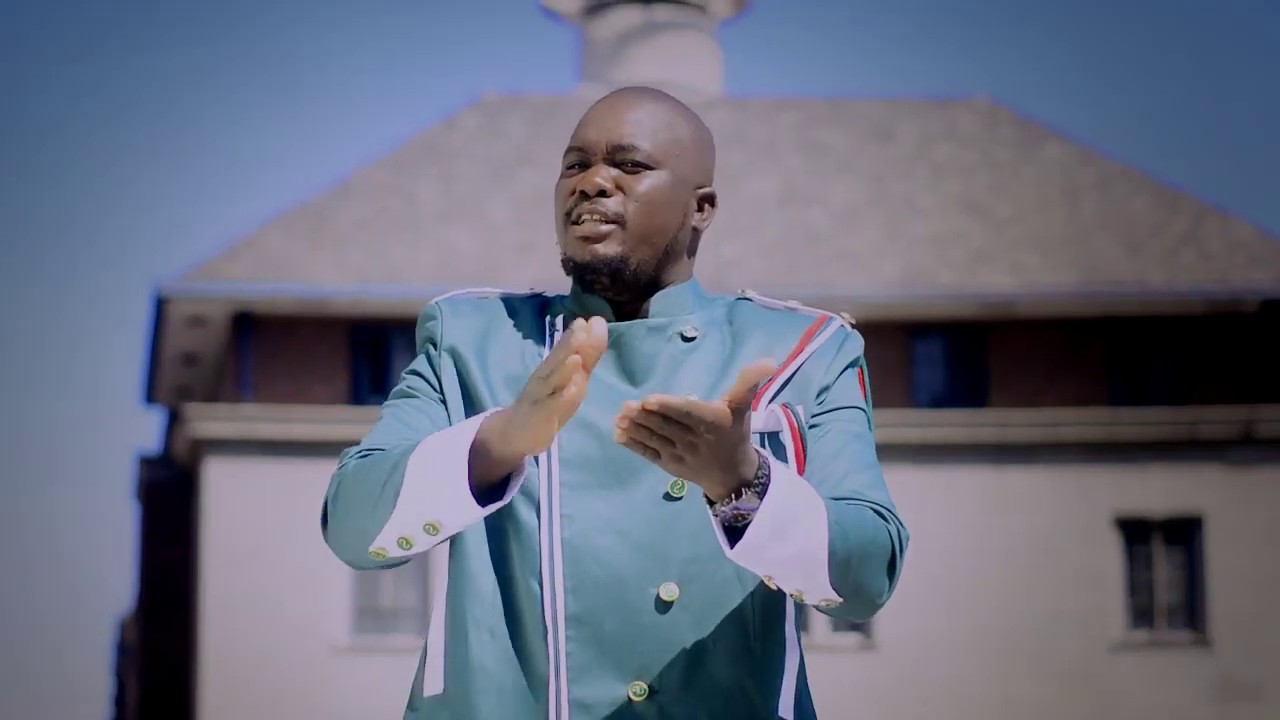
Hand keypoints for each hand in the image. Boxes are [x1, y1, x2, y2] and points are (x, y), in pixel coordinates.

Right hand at [471, 316, 606, 488]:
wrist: (517, 431)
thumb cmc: (549, 399)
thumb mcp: (572, 376)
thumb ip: (586, 353)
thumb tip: (595, 322)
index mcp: (554, 367)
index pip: (566, 349)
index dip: (578, 335)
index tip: (594, 320)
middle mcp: (545, 378)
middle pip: (556, 360)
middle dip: (569, 345)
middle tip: (582, 328)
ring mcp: (541, 397)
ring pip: (551, 382)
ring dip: (562, 370)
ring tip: (576, 358)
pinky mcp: (539, 416)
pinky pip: (550, 407)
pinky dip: (560, 399)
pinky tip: (571, 391)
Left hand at [614, 359, 774, 501]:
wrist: (732, 474)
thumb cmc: (734, 432)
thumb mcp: (743, 406)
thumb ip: (749, 382)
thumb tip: (770, 361)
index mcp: (711, 422)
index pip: (687, 413)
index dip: (668, 406)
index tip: (649, 399)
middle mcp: (694, 439)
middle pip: (666, 425)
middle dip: (645, 416)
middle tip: (626, 405)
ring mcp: (679, 454)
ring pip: (654, 439)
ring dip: (636, 428)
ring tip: (620, 416)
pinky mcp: (668, 465)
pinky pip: (649, 454)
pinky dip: (634, 445)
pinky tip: (619, 434)